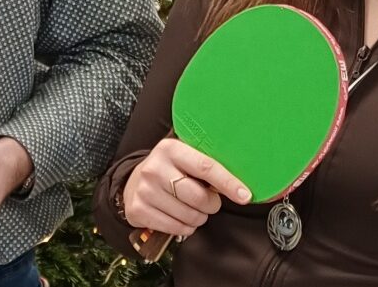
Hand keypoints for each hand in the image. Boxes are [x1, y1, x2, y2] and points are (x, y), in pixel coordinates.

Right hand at [121, 138, 249, 237]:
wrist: (132, 183)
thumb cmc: (168, 171)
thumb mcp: (183, 157)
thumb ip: (207, 163)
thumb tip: (243, 182)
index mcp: (170, 149)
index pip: (206, 166)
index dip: (228, 183)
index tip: (245, 195)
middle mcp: (154, 168)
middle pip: (199, 197)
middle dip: (211, 204)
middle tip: (208, 200)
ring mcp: (145, 190)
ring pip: (190, 216)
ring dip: (198, 217)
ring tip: (190, 206)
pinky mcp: (138, 210)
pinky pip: (176, 228)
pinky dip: (184, 227)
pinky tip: (178, 215)